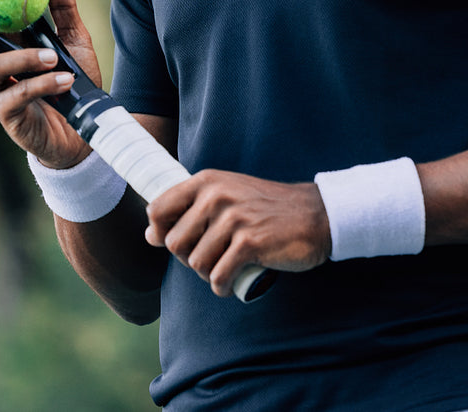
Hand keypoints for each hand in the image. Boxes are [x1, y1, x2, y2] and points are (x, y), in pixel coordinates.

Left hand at [144, 171, 330, 296]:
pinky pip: (218, 276)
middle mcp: (217, 195)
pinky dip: (222, 286)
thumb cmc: (268, 209)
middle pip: (174, 243)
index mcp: (208, 181)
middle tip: (211, 258)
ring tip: (226, 267)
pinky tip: (231, 282)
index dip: (161, 233)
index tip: (182, 241)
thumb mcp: (228, 195)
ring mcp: (234, 218)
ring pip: (196, 263)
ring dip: (208, 273)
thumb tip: (150, 235)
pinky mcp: (250, 243)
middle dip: (188, 259)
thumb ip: (190, 210)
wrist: (316, 215)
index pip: (158, 209)